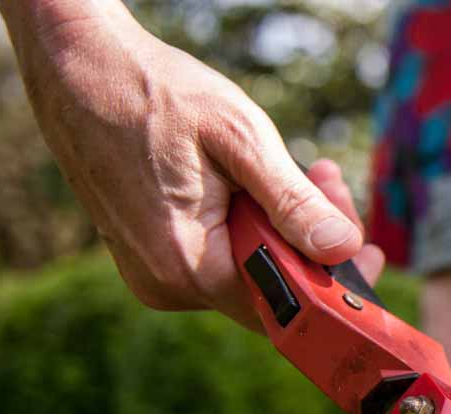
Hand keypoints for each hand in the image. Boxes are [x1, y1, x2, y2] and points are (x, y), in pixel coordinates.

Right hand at [12, 5, 381, 327]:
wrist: (82, 69)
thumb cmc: (157, 94)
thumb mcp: (240, 139)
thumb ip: (292, 202)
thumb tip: (341, 249)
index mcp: (188, 267)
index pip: (286, 306)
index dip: (333, 282)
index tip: (368, 250)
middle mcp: (168, 285)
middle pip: (272, 289)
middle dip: (314, 241)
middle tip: (329, 183)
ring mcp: (156, 274)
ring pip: (251, 270)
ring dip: (287, 226)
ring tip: (303, 170)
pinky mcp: (153, 257)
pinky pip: (223, 256)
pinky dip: (254, 224)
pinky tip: (260, 182)